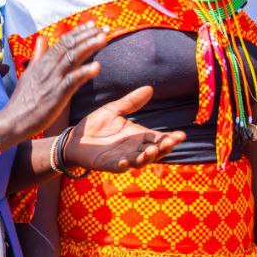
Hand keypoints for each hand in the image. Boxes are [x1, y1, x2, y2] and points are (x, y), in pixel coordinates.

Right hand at [0, 25, 106, 144]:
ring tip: (104, 39)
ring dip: (89, 47)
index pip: (63, 42)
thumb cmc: (23, 100)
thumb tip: (41, 39)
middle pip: (70, 46)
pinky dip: (84, 72)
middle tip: (106, 28)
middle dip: (88, 35)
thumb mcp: (29, 73)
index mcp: (43, 62)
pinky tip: (97, 67)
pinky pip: (72, 80)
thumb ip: (38, 55)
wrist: (14, 120)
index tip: (93, 25)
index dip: (79, 32)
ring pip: (72, 58)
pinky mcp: (56, 94)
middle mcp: (48, 67)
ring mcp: (52, 80)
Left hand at [64, 86, 186, 171]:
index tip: (182, 135)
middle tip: (171, 142)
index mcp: (138, 136)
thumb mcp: (114, 110)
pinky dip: (124, 165)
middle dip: (164, 148)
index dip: (171, 138)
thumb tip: (150, 88)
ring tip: (152, 150)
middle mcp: (134, 149)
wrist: (75, 138)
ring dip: (147, 157)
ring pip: (140, 161)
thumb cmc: (96, 125)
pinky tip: (126, 161)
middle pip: (155, 151)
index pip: (159, 138)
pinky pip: (119, 167)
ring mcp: (123, 158)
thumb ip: (131, 102)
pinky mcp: (109, 164)